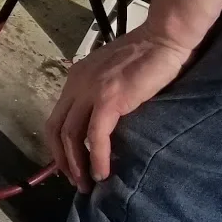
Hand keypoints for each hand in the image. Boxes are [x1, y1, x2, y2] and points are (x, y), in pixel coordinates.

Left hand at [44, 31, 194, 190]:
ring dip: (77, 164)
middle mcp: (76, 84)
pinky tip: (102, 172)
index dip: (59, 145)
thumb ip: (103, 92)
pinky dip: (97, 158)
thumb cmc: (148, 55)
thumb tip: (105, 120)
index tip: (69, 165)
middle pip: (56, 129)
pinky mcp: (109, 99)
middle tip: (75, 180)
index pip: (57, 117)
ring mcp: (91, 91)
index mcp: (76, 78)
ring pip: (71, 136)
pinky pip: (96, 136)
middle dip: (62, 159)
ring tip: (88, 184)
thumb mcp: (114, 74)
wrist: (165, 38)